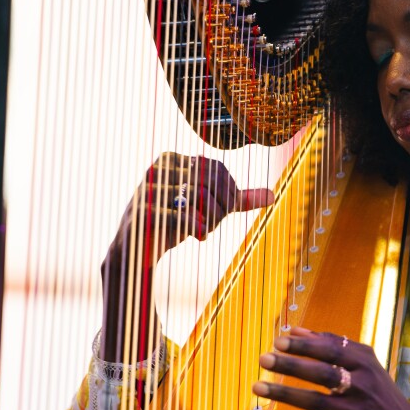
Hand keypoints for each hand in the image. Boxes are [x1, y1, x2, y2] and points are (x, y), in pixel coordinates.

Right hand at [105, 153, 273, 272]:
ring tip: (204, 230)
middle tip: (213, 225)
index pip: (215, 168)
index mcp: (173, 160)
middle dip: (220, 207)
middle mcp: (159, 168)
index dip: (229, 192)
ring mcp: (148, 189)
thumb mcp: (206, 208)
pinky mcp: (143, 212)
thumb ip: (235, 200)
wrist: (136, 250)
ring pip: (197, 196)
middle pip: (208, 181)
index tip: (225, 212)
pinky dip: (196, 226)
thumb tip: (272, 195)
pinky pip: (180, 215)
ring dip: (209, 218)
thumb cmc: (172, 223)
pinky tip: (198, 234)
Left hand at [252, 327, 409, 409]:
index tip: (279, 339)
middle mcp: (361, 386)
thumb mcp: (365, 365)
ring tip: (257, 386)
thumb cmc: (380, 394)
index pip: (332, 350)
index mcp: (365, 364)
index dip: (305, 345)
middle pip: (321, 373)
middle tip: (264, 358)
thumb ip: (332, 344)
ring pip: (313, 401)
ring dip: (283, 393)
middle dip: (291, 364)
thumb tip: (294, 329)